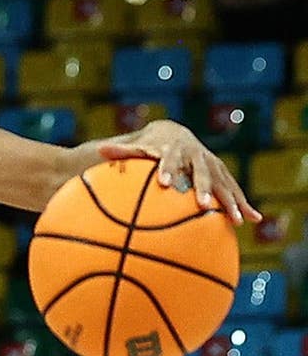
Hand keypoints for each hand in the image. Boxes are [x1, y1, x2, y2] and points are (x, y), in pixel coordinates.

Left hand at [98, 120, 261, 224]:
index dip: (166, 169)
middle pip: (201, 174)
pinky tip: (256, 220)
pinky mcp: (222, 175)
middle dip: (204, 189)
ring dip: (232, 201)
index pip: (168, 160)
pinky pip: (235, 191)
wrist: (176, 135)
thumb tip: (98, 150)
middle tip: (203, 206)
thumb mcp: (137, 148)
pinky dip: (244, 204)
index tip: (163, 183)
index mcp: (173, 152)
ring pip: (224, 184)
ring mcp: (212, 166)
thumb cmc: (151, 147)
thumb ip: (120, 152)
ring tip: (238, 220)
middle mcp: (196, 158)